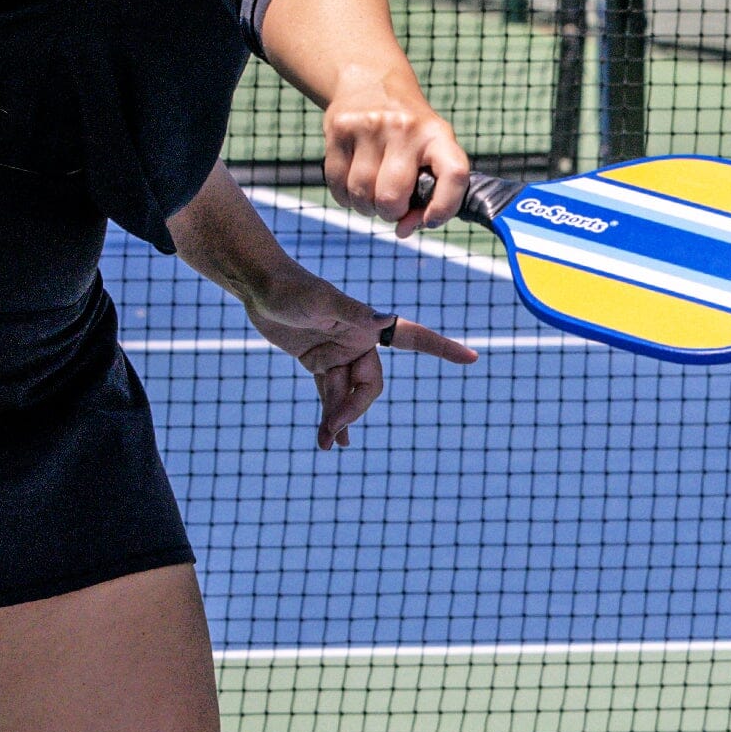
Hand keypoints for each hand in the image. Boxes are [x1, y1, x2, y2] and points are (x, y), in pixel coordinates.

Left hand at [244, 265, 479, 450]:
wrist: (259, 287)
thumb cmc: (291, 288)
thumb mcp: (320, 301)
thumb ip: (352, 313)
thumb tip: (385, 320)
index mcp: (368, 324)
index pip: (413, 338)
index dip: (442, 349)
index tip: (471, 358)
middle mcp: (359, 340)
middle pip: (370, 387)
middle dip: (353, 410)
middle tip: (332, 429)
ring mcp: (339, 354)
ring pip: (347, 396)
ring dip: (338, 420)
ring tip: (326, 444)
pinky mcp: (319, 363)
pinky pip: (330, 395)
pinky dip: (330, 415)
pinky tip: (331, 441)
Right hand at [323, 83, 468, 236]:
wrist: (371, 81)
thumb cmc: (408, 134)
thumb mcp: (427, 153)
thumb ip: (426, 196)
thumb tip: (404, 231)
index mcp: (438, 134)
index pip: (454, 173)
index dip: (444, 207)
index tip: (430, 220)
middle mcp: (406, 126)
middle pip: (391, 197)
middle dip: (390, 213)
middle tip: (391, 205)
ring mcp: (370, 125)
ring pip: (361, 195)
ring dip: (365, 207)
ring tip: (371, 193)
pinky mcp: (340, 128)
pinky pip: (338, 186)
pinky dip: (345, 198)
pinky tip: (353, 184)